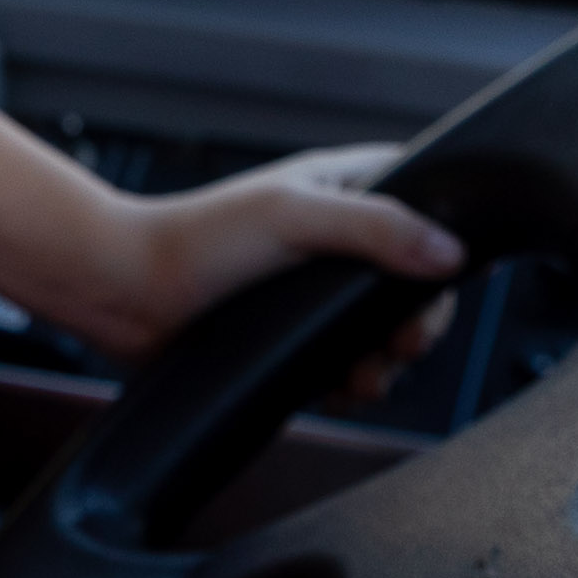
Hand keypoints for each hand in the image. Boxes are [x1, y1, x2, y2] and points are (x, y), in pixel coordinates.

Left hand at [33, 142, 463, 367]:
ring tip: (361, 377)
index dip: (443, 243)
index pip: (426, 206)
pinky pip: (350, 369)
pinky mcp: (299, 341)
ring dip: (385, 364)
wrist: (126, 295)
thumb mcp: (294, 217)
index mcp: (345, 189)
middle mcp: (339, 241)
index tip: (439, 279)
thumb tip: (451, 254)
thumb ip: (376, 228)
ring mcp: (320, 295)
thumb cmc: (198, 240)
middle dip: (416, 322)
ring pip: (386, 334)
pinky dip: (351, 385)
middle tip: (402, 345)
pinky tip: (333, 389)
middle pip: (415, 285)